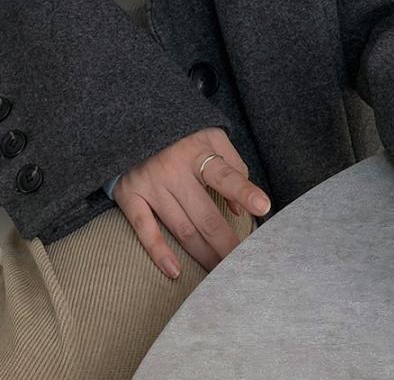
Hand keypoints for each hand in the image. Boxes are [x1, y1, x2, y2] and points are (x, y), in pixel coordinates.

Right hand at [112, 126, 270, 278]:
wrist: (133, 121)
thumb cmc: (180, 134)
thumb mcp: (210, 136)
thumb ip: (232, 166)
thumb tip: (240, 208)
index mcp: (197, 152)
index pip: (225, 175)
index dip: (244, 191)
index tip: (263, 206)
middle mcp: (173, 169)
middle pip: (206, 216)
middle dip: (226, 244)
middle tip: (242, 266)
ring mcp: (150, 183)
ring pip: (182, 229)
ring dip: (203, 254)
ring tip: (220, 273)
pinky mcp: (130, 195)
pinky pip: (145, 229)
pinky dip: (159, 251)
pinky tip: (175, 271)